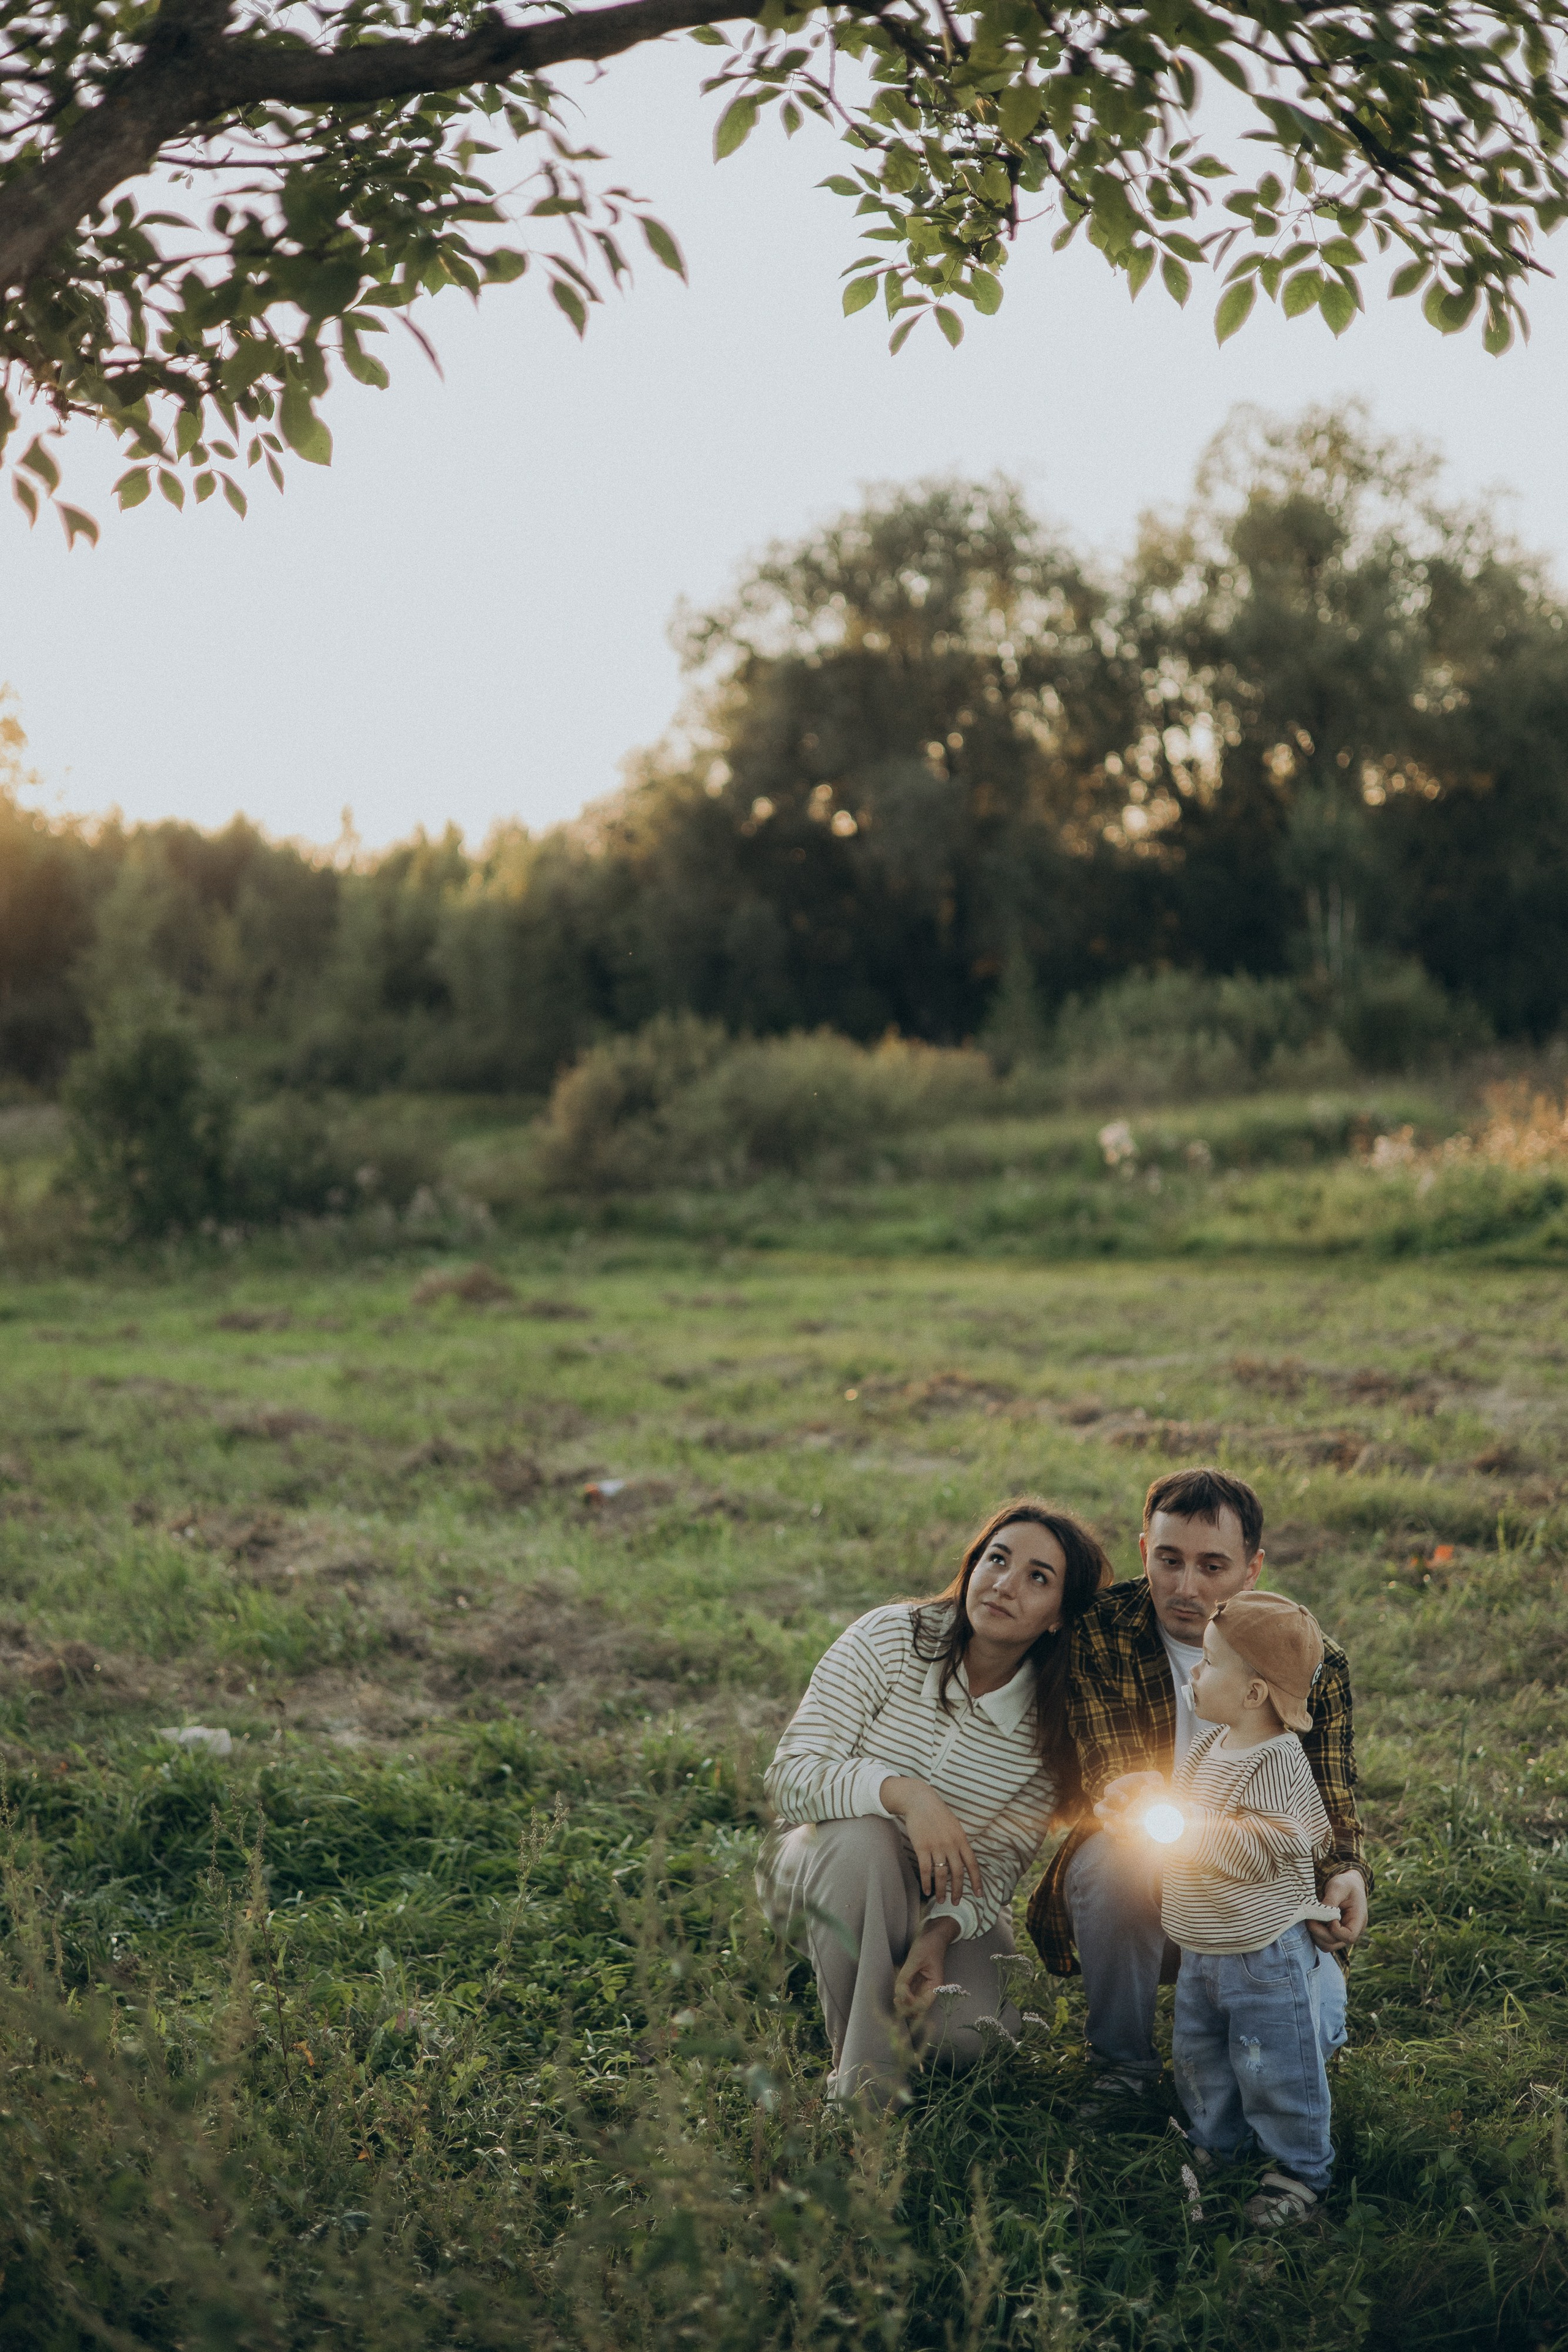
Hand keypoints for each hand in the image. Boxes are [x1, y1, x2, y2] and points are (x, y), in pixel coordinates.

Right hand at [879, 1777, 983, 1904]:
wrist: (920, 1801)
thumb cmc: (938, 1814)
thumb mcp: (955, 1826)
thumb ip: (960, 1843)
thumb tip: (964, 1861)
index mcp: (961, 1839)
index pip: (972, 1864)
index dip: (976, 1881)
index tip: (978, 1895)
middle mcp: (951, 1844)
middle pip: (957, 1873)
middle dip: (957, 1891)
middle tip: (955, 1902)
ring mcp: (936, 1846)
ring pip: (941, 1874)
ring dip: (941, 1890)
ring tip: (941, 1900)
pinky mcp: (922, 1847)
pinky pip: (926, 1869)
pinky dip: (926, 1882)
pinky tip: (927, 1891)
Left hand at [893, 1917, 960, 2021]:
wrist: (932, 1934)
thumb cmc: (928, 1945)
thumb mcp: (916, 1959)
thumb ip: (906, 1976)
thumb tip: (898, 1993)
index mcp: (935, 1985)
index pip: (924, 2005)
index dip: (912, 2005)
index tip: (901, 1998)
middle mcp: (930, 1989)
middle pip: (918, 2006)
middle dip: (907, 2007)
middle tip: (896, 2000)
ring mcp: (923, 1986)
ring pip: (913, 2001)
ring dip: (904, 2002)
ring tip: (895, 1998)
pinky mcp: (916, 1981)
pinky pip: (909, 1992)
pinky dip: (903, 1994)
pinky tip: (897, 1992)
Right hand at [1094, 1770, 1169, 1838]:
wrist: (1153, 1801)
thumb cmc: (1149, 1786)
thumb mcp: (1153, 1779)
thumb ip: (1153, 1780)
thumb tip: (1150, 1788)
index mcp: (1116, 1790)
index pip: (1109, 1791)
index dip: (1114, 1796)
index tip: (1125, 1800)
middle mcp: (1111, 1805)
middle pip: (1099, 1810)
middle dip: (1107, 1815)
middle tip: (1121, 1818)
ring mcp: (1114, 1819)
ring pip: (1106, 1827)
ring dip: (1115, 1831)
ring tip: (1129, 1832)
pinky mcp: (1122, 1831)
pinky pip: (1118, 1839)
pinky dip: (1126, 1841)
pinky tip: (1137, 1840)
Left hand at [1307, 1868, 1367, 1950]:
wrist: (1348, 1885)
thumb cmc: (1346, 1885)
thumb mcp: (1338, 1887)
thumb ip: (1330, 1901)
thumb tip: (1320, 1913)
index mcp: (1359, 1920)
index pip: (1349, 1936)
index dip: (1335, 1929)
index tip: (1327, 1915)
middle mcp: (1352, 1931)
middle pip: (1335, 1943)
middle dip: (1319, 1932)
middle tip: (1309, 1919)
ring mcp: (1343, 1935)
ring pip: (1328, 1946)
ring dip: (1316, 1935)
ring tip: (1310, 1919)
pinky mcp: (1334, 1934)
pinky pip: (1323, 1941)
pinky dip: (1315, 1934)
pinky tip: (1312, 1921)